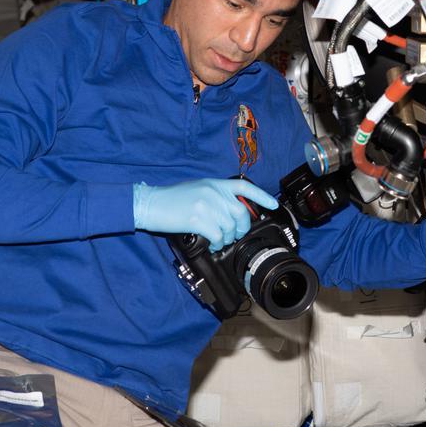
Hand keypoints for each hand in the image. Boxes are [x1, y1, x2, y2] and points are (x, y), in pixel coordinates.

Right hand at [133, 178, 277, 251]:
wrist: (151, 203)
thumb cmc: (172, 198)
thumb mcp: (198, 188)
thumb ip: (216, 195)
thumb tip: (232, 209)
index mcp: (215, 183)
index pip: (245, 186)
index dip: (262, 196)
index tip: (273, 204)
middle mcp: (214, 192)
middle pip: (241, 212)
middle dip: (241, 227)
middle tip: (235, 234)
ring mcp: (207, 205)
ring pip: (230, 227)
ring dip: (227, 238)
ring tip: (219, 239)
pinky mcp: (198, 219)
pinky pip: (218, 236)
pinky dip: (218, 243)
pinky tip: (212, 243)